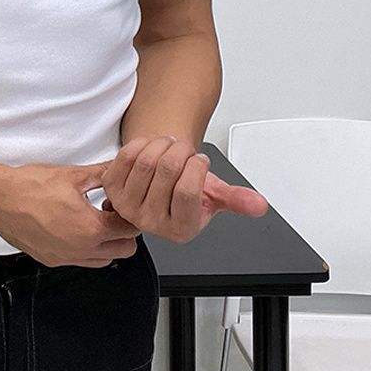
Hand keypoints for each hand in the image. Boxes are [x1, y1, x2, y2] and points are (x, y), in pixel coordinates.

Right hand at [0, 161, 140, 267]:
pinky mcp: (51, 260)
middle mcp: (81, 250)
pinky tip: (72, 227)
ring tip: (91, 219)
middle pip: (124, 249)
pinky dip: (85, 249)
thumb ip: (102, 173)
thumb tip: (118, 167)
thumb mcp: (73, 175)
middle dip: (123, 231)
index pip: (130, 229)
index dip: (128, 212)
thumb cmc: (31, 186)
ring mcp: (66, 258)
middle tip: (109, 211)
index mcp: (91, 229)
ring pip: (104, 260)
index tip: (117, 201)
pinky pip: (80, 261)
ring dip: (106, 243)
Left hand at [100, 135, 268, 243]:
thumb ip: (236, 200)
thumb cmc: (184, 187)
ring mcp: (127, 206)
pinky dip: (143, 142)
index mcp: (179, 229)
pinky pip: (127, 155)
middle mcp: (150, 223)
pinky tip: (151, 146)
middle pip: (167, 170)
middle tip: (185, 148)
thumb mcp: (213, 196)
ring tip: (170, 145)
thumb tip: (259, 205)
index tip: (200, 160)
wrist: (155, 181)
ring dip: (163, 143)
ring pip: (147, 159)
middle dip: (181, 149)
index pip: (187, 192)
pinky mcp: (111, 187)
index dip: (197, 167)